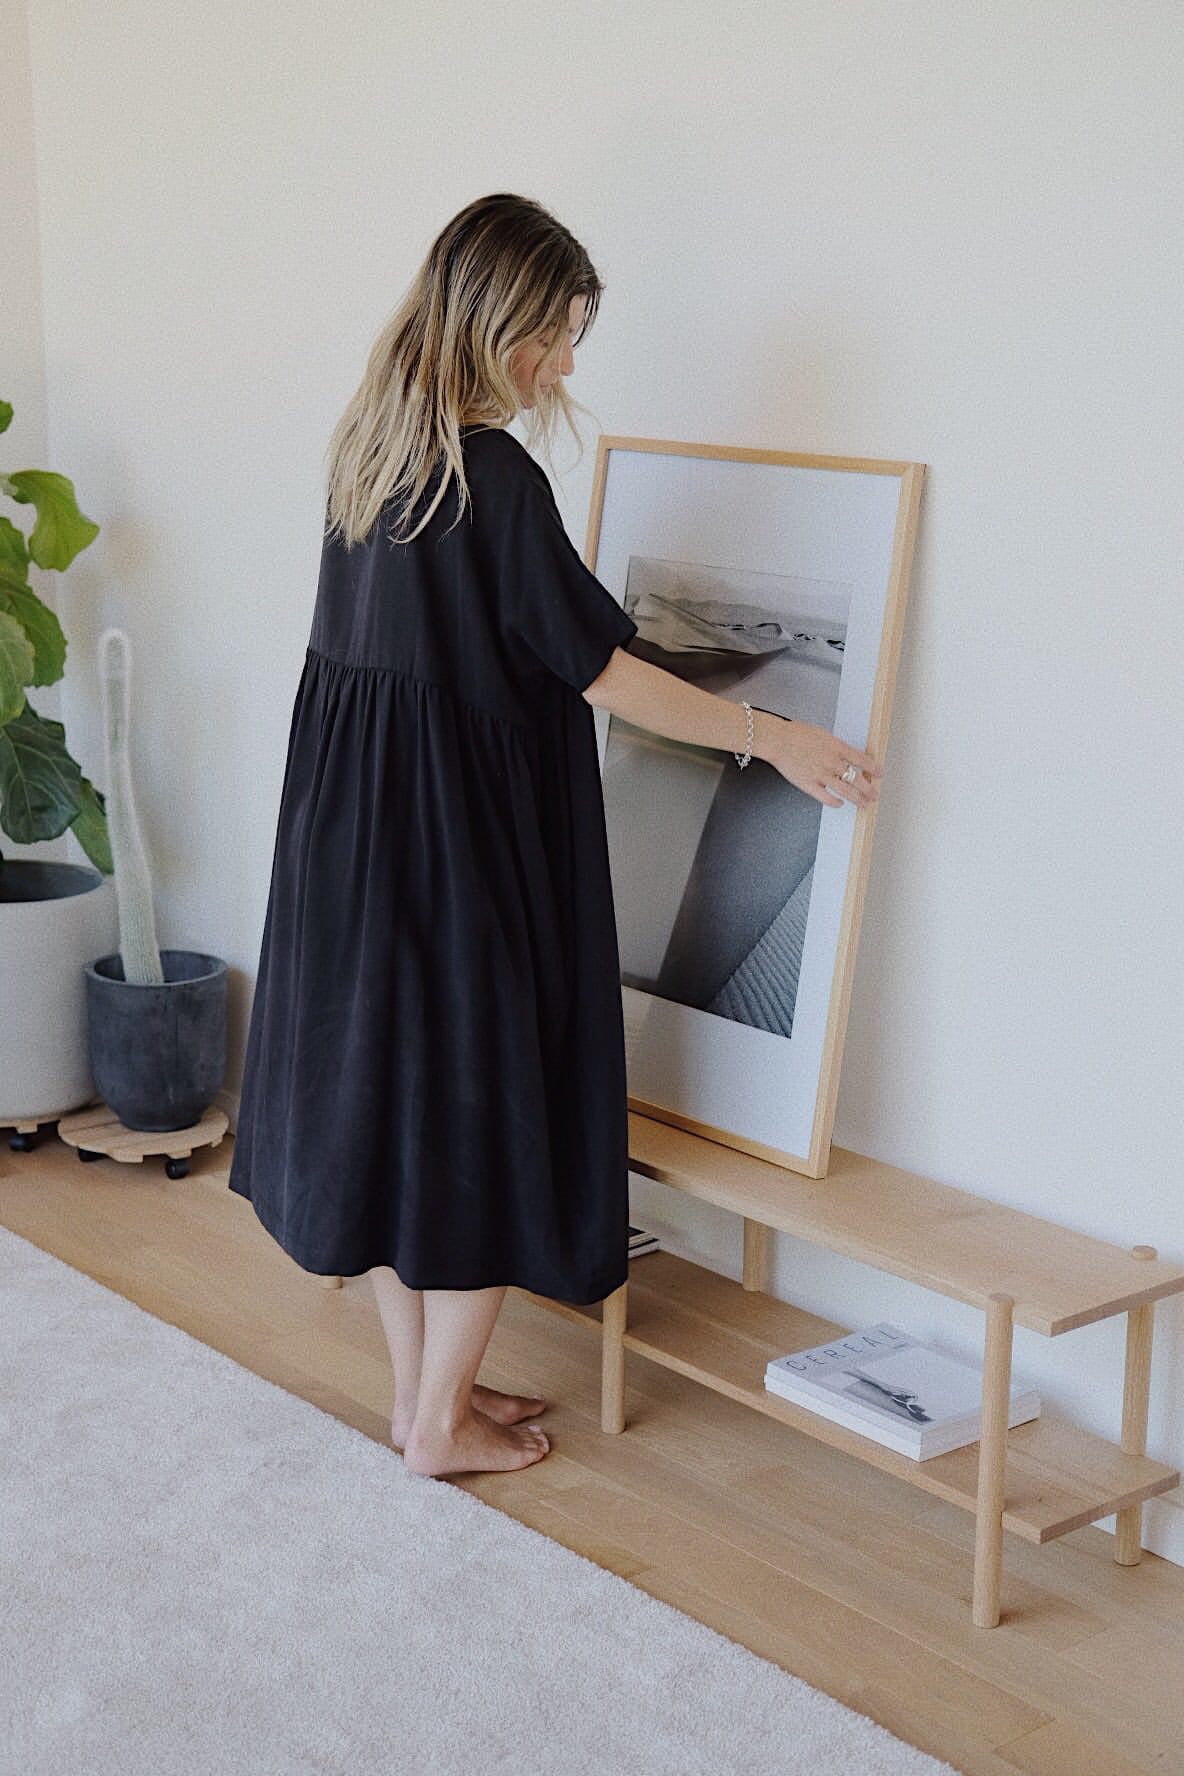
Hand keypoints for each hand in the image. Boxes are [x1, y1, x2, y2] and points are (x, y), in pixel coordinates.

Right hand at [755, 711, 883, 807]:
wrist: (778, 740)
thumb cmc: (796, 734)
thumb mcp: (823, 734)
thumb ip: (835, 746)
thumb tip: (844, 755)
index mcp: (837, 747)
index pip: (862, 760)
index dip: (874, 768)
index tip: (880, 773)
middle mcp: (832, 762)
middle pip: (857, 779)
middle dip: (869, 789)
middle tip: (875, 795)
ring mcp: (821, 775)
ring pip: (845, 791)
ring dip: (857, 799)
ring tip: (864, 804)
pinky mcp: (809, 784)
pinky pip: (826, 798)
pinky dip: (835, 803)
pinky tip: (840, 804)